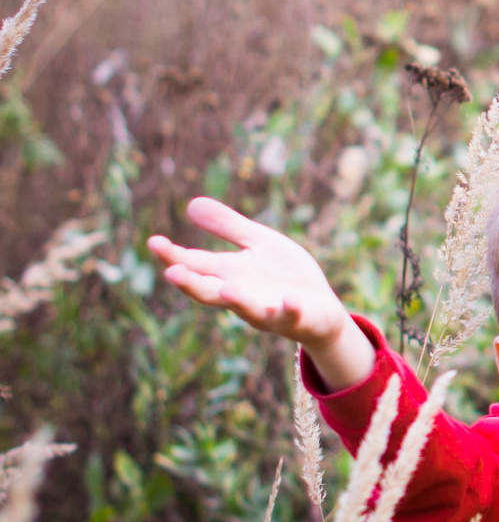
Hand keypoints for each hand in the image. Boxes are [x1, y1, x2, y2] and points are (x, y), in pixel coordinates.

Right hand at [148, 198, 373, 389]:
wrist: (321, 309)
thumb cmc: (284, 276)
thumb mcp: (258, 244)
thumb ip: (227, 227)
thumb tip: (191, 203)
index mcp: (230, 274)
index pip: (195, 264)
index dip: (174, 255)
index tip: (154, 241)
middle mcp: (242, 295)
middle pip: (210, 291)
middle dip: (192, 284)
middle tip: (171, 272)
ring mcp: (268, 309)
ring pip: (247, 308)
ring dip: (237, 301)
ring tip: (226, 291)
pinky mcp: (296, 318)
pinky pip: (291, 315)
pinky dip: (288, 309)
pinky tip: (288, 300)